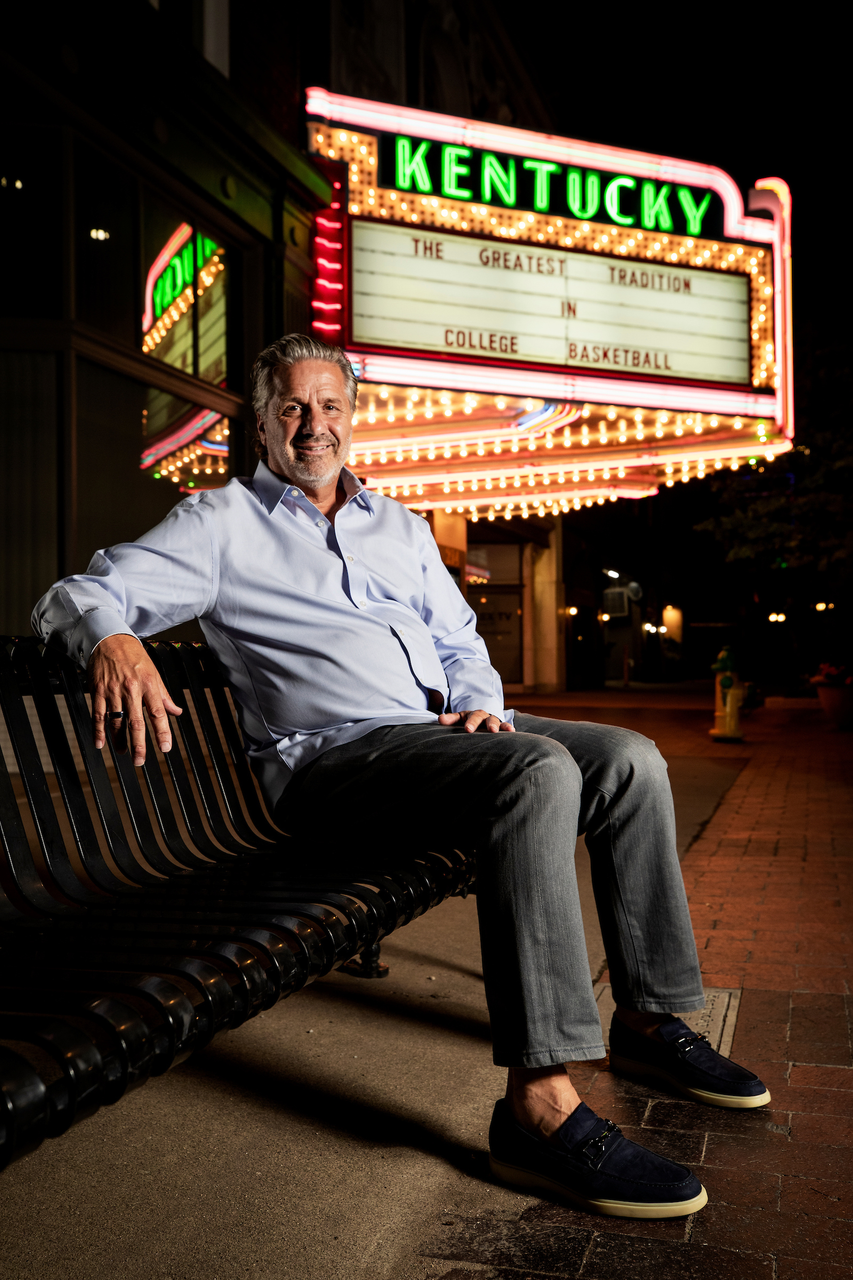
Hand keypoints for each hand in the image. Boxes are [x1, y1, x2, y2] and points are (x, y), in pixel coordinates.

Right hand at [88, 634, 181, 765]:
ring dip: (119, 741)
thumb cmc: (134, 656)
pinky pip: (98, 715)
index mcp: (148, 684)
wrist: (109, 639)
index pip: (158, 713)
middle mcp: (131, 689)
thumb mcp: (153, 672)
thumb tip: (176, 711)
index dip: (162, 732)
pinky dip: (99, 731)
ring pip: (116, 722)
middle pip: (136, 722)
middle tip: (140, 761)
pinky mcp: (98, 691)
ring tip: (123, 752)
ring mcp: (113, 691)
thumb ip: (164, 695)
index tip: (165, 747)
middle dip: (139, 744)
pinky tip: (100, 743)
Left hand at [438, 709, 514, 732]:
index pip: (468, 716)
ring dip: (495, 725)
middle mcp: (482, 716)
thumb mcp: (459, 719)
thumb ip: (450, 719)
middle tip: (481, 729)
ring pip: (493, 720)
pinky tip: (512, 731)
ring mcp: (492, 720)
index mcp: (470, 714)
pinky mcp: (501, 726)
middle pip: (480, 717)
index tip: (468, 729)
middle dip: (480, 722)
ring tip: (495, 730)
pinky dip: (508, 727)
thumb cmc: (468, 722)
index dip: (469, 722)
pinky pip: (505, 725)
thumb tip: (440, 719)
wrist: (481, 720)